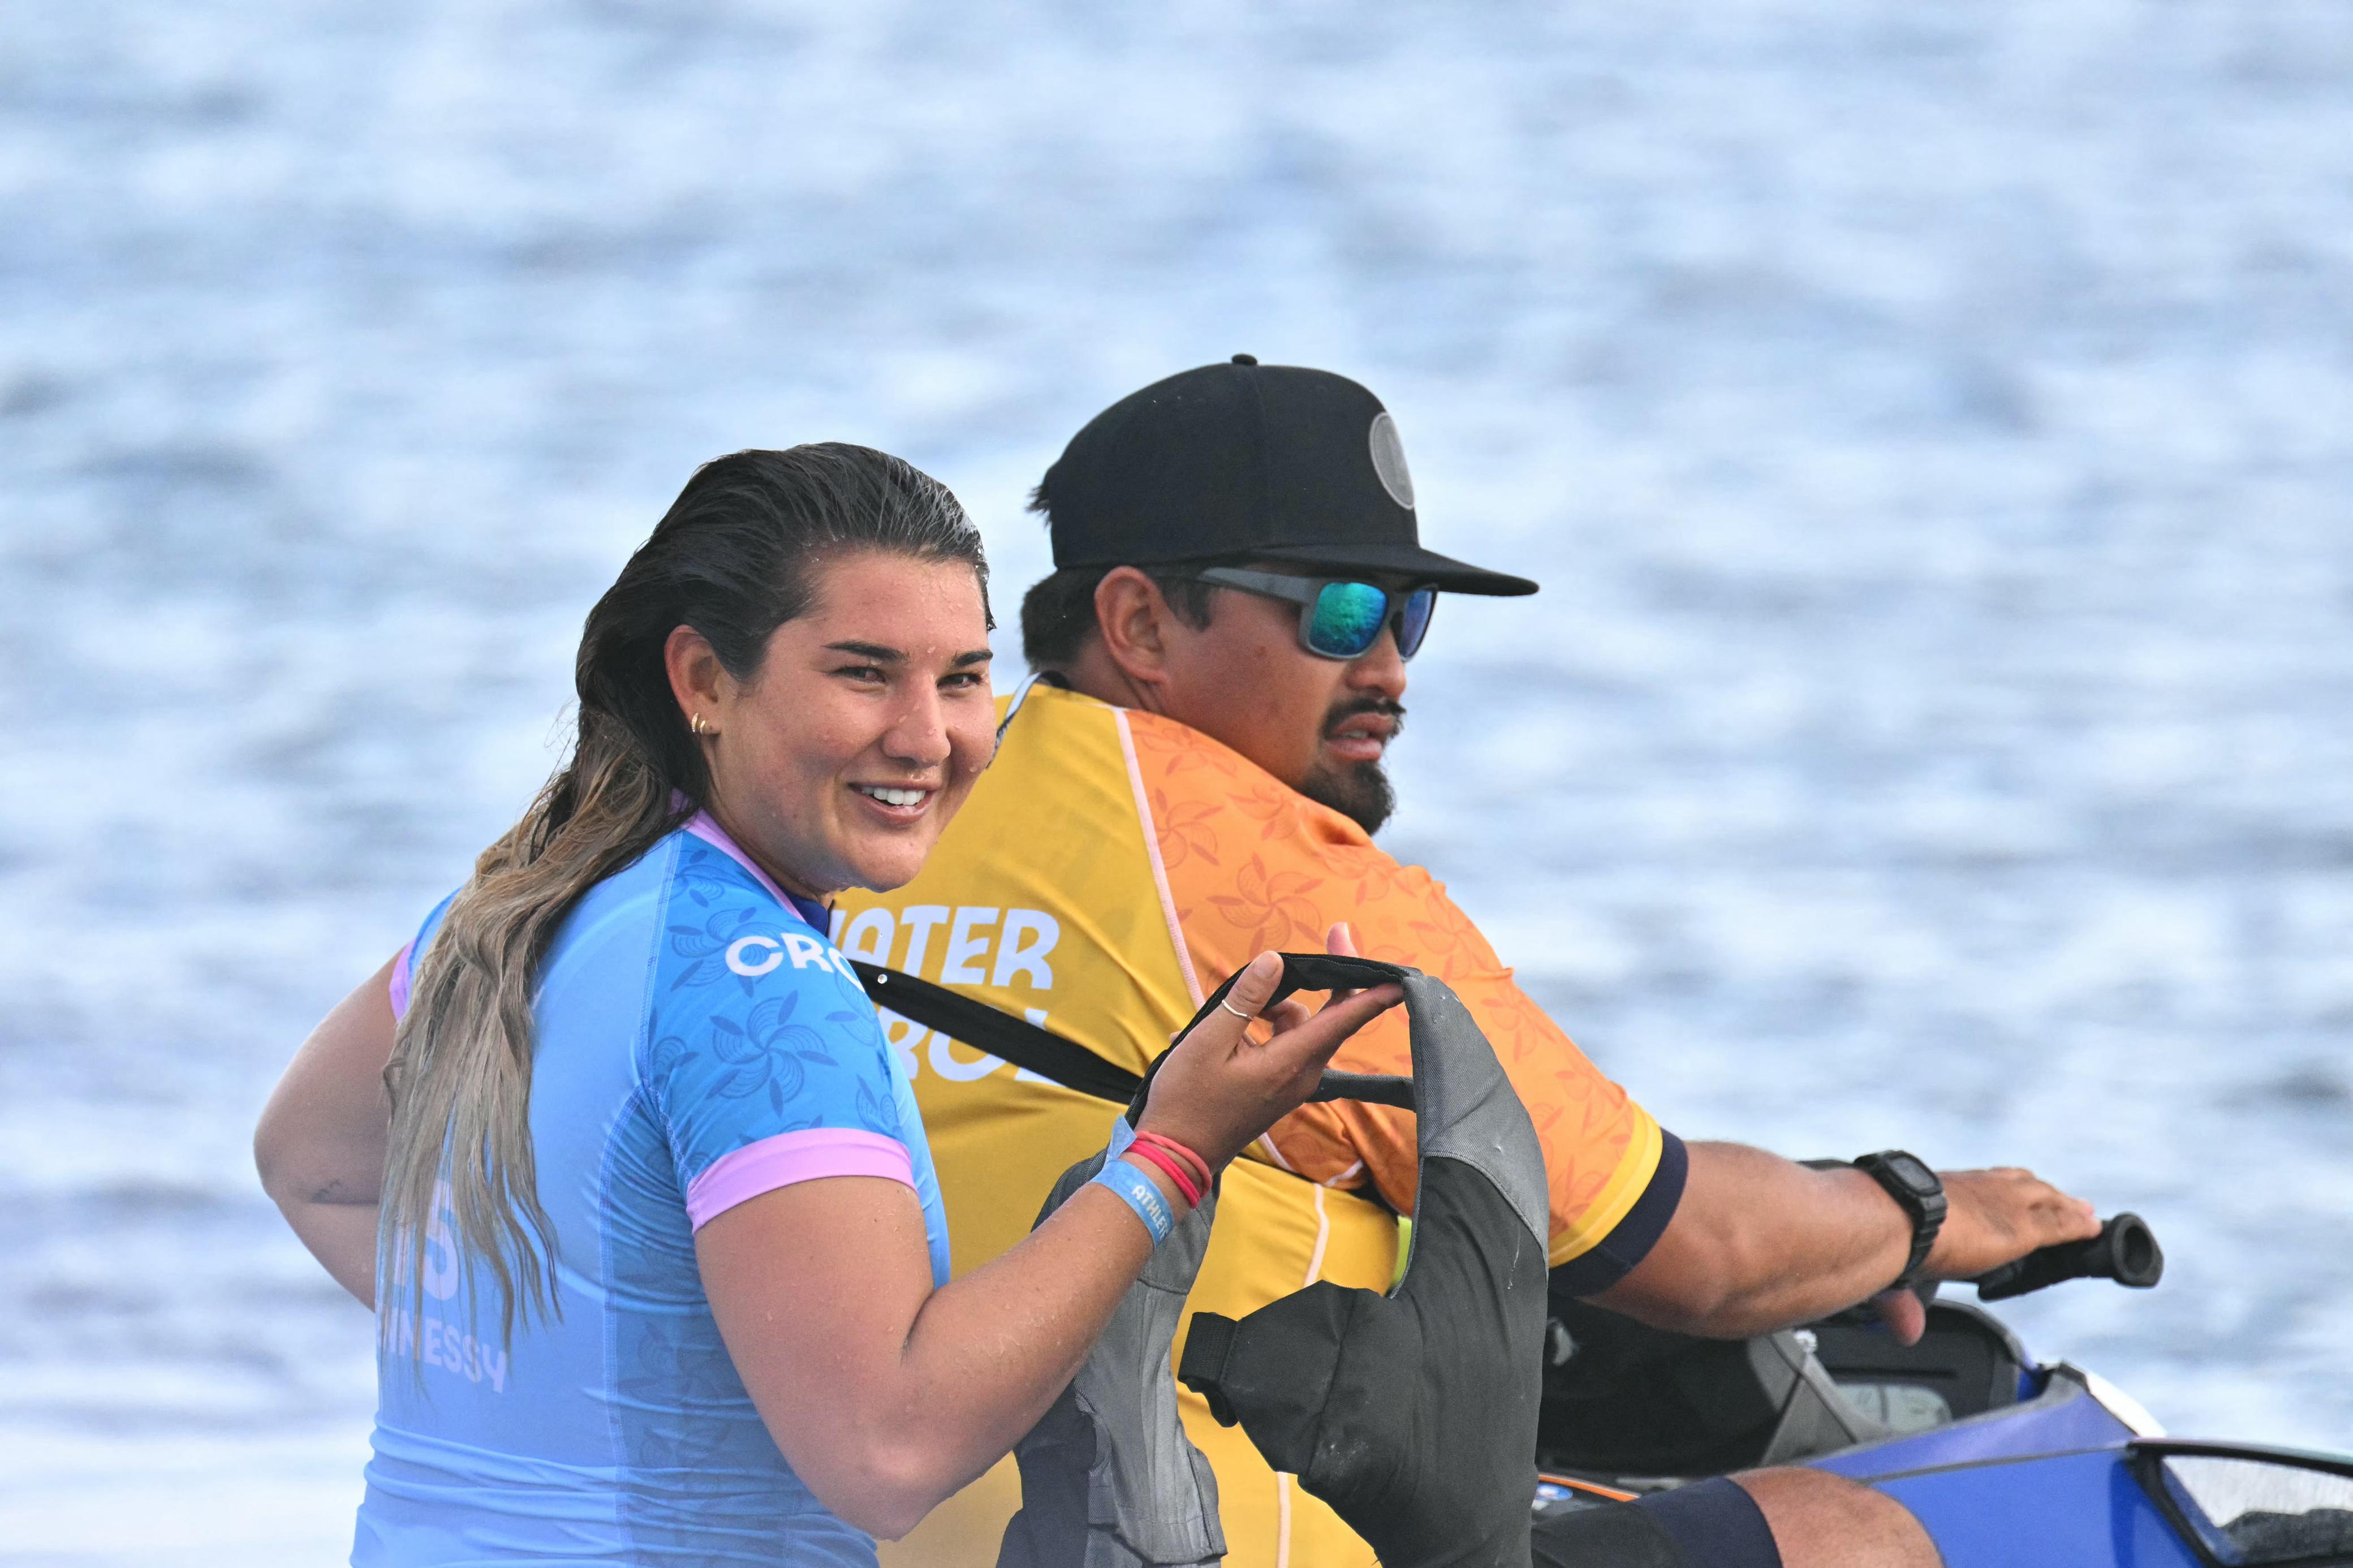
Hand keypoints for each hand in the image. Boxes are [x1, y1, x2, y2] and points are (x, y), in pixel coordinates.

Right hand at [1137, 923, 1401, 1170]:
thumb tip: (1274, 961)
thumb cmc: (1187, 1101)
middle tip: (1333, 935)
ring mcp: (1289, 1084)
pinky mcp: (1276, 1089)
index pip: (1342, 1021)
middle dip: (1326, 979)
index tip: (1400, 979)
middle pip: (1326, 1018)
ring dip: (1271, 1010)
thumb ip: (1245, 1000)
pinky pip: (1280, 1046)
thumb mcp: (1207, 1042)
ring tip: (1221, 1017)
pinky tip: (1218, 1033)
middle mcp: (1300, 1074)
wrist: (1175, 1157)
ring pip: (1298, 1029)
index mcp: (1289, 1062)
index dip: (1373, 998)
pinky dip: (1258, 1032)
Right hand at [1864, 1167, 2096, 1344]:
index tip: (2013, 1193)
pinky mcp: (2023, 1228)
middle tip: (2060, 1199)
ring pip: (2045, 1200)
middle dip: (2041, 1192)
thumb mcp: (1894, 1265)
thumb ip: (1904, 1303)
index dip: (2001, 1189)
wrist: (1894, 1217)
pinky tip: (2094, 1227)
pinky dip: (2079, 1226)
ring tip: (2084, 1212)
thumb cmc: (1882, 1234)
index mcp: (1944, 1191)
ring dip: (2065, 1205)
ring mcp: (2003, 1206)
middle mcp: (1977, 1190)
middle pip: (2019, 1185)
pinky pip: (2060, 1225)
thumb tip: (1907, 1333)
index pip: (1980, 1186)